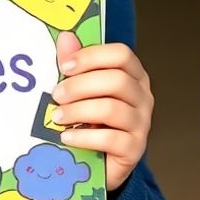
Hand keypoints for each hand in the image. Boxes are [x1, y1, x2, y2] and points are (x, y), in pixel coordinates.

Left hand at [49, 32, 152, 191]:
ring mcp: (141, 123)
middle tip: (56, 95)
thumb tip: (66, 37)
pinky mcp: (134, 148)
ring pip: (112, 108)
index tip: (64, 67)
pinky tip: (67, 137)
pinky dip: (83, 136)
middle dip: (80, 86)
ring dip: (78, 111)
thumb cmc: (90, 120)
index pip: (122, 54)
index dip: (91, 57)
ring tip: (57, 117)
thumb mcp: (80, 91)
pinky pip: (110, 139)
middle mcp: (142, 97)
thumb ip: (74, 65)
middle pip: (117, 80)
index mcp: (133, 75)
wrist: (98, 162)